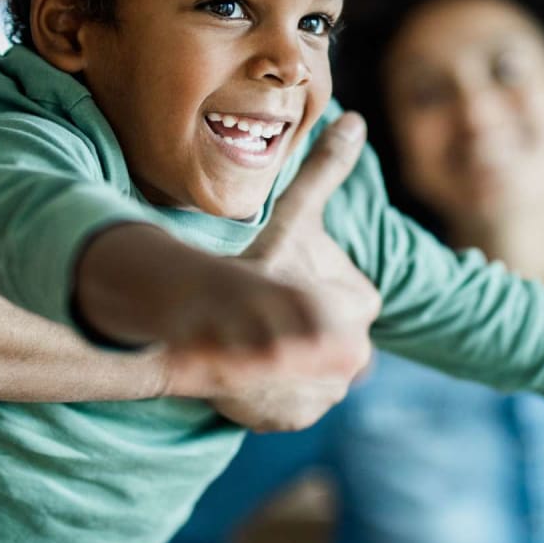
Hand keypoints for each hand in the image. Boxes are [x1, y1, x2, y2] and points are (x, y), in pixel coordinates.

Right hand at [161, 115, 381, 429]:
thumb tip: (356, 122)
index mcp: (355, 313)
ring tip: (257, 340)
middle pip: (333, 342)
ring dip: (289, 361)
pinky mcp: (289, 421)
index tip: (283, 282)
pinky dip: (273, 392)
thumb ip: (326, 173)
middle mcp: (347, 361)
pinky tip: (250, 371)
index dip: (314, 293)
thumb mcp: (292, 218)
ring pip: (312, 373)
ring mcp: (318, 396)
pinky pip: (291, 404)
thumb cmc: (250, 265)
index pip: (352, 305)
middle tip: (269, 311)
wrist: (187, 325)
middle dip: (303, 330)